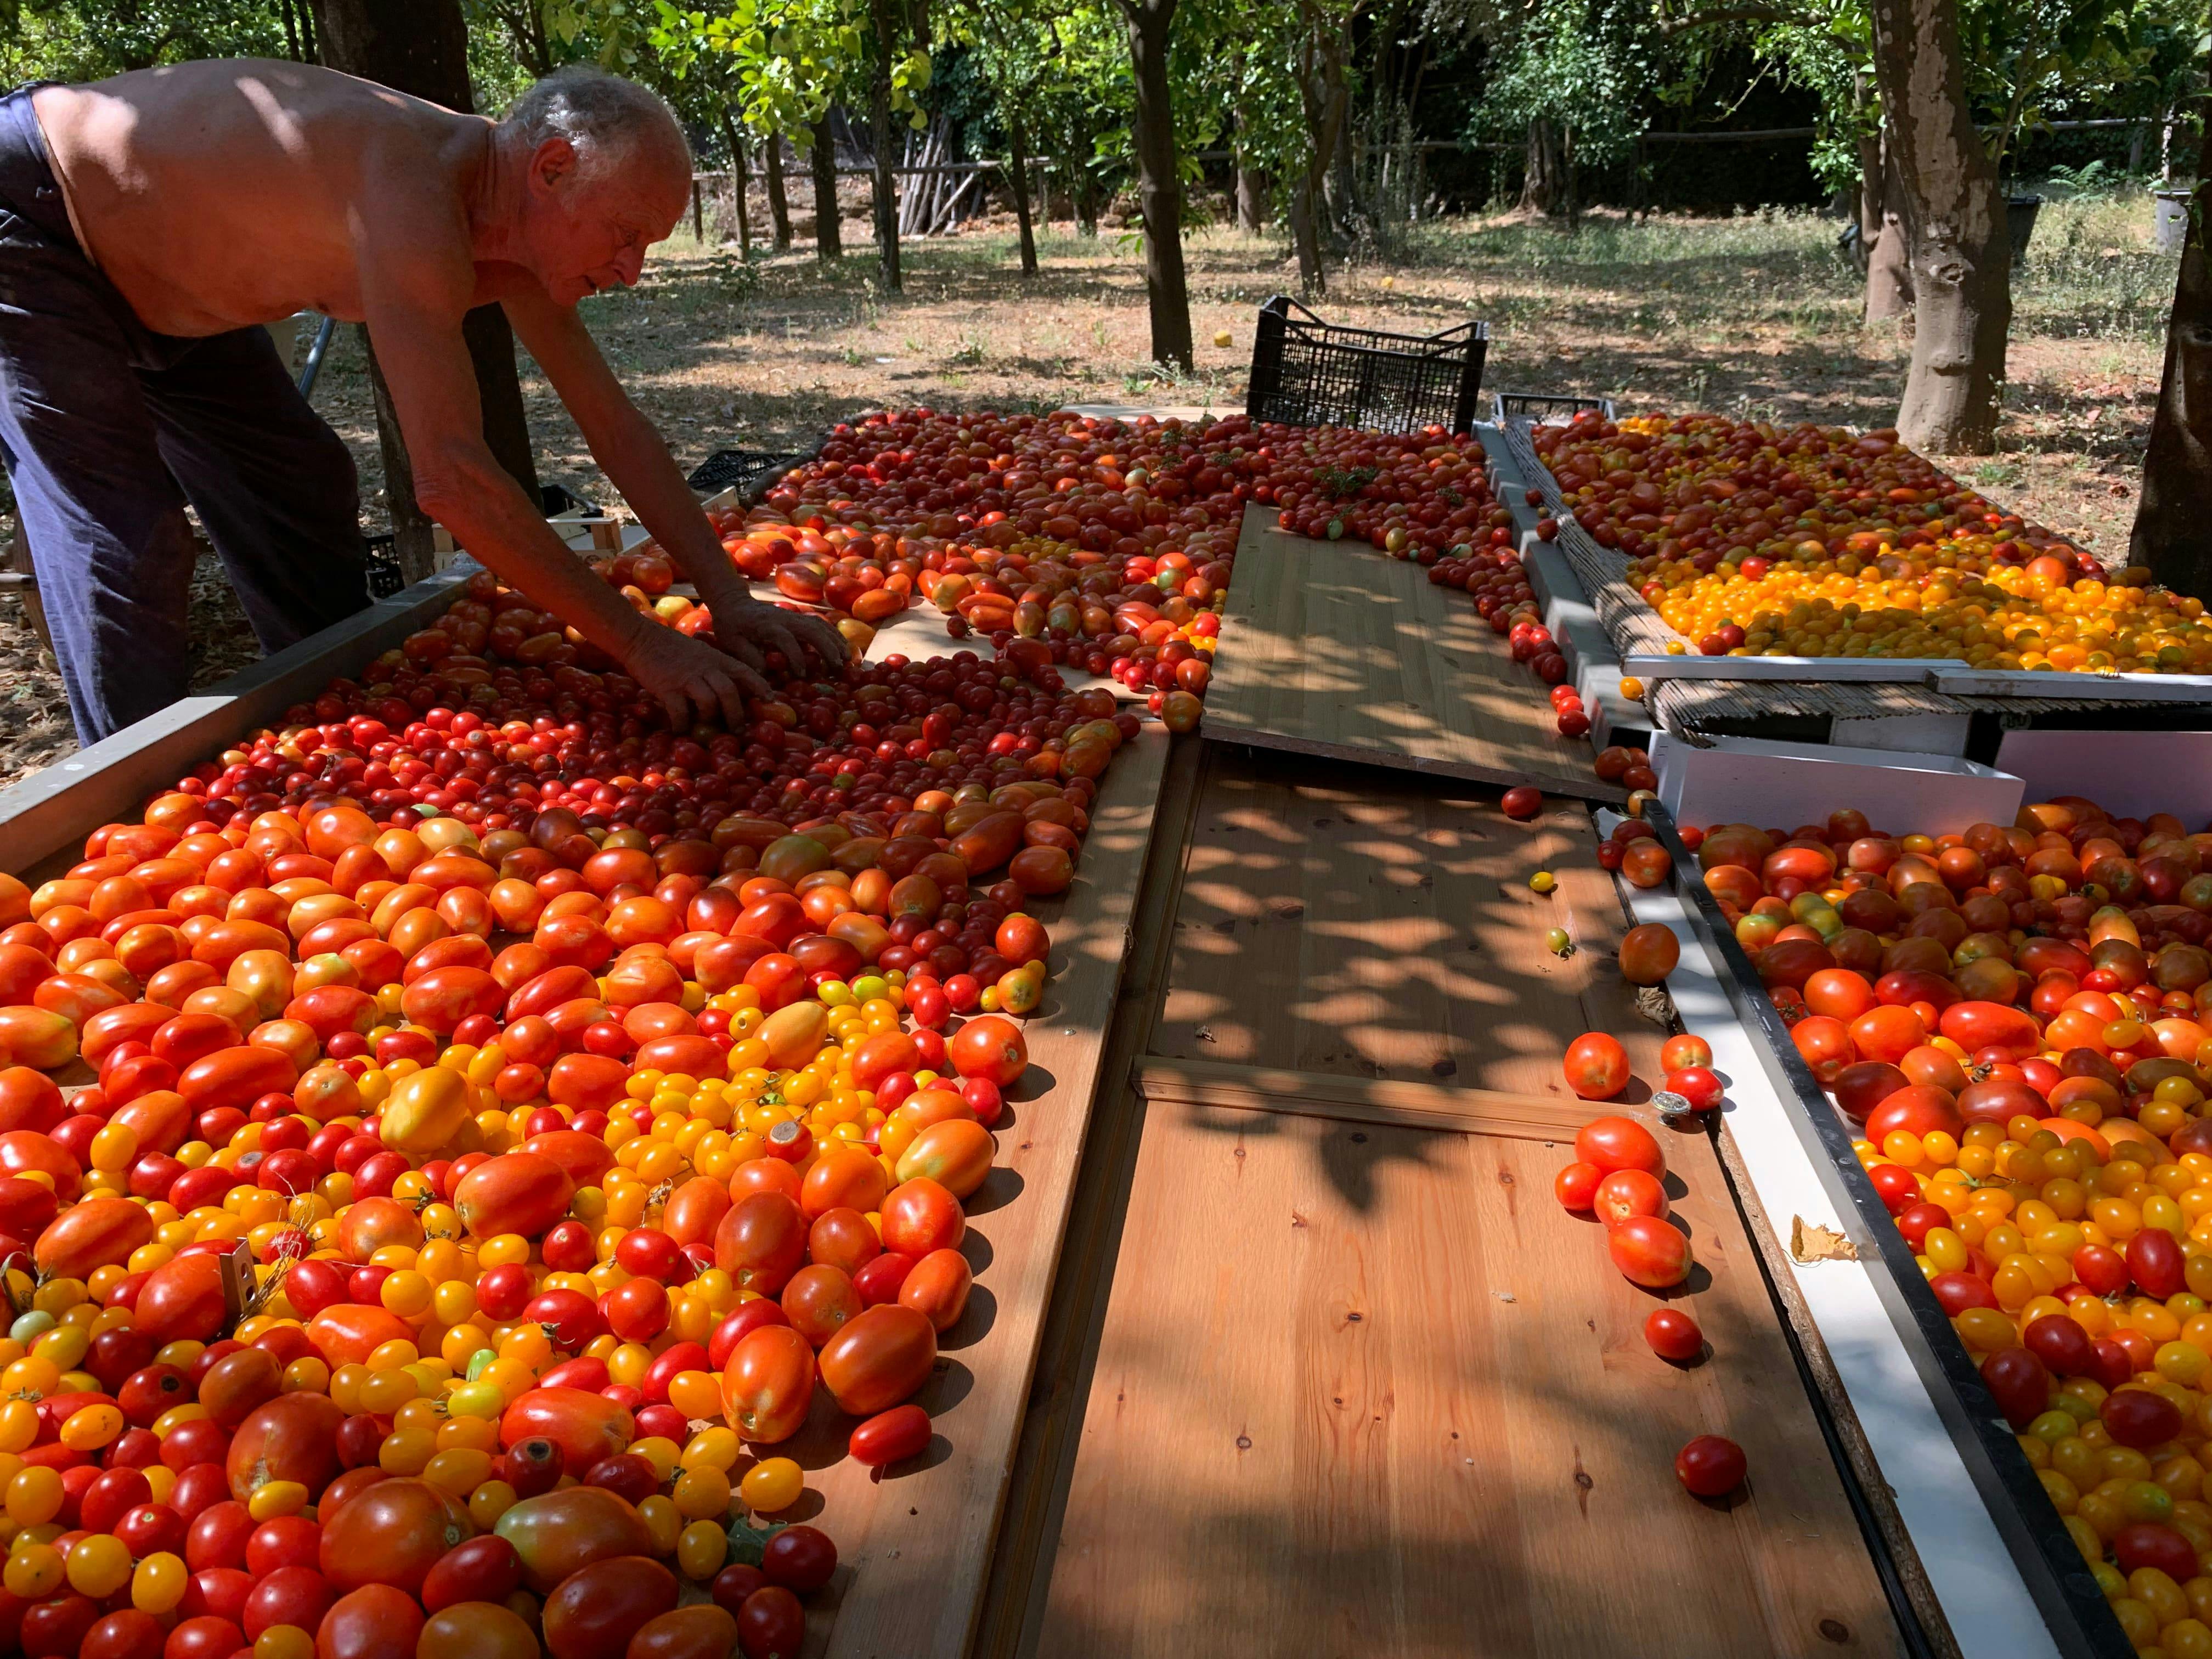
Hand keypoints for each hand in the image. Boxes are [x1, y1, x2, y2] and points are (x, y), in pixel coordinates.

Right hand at [622, 628, 767, 729]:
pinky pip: (680, 712)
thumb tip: (728, 687)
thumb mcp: (699, 652)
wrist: (639, 636)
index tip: (771, 699)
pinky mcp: (667, 688)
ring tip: (707, 728)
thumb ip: (714, 666)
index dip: (759, 686)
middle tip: (738, 730)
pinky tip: (680, 730)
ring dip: (710, 719)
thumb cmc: (669, 646)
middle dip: (737, 714)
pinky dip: (683, 725)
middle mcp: (705, 667)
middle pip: (730, 692)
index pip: (744, 671)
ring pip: (709, 703)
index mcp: (715, 658)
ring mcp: (686, 678)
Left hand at [713, 596, 848, 676]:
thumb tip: (765, 672)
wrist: (734, 602)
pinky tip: (844, 648)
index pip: (785, 639)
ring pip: (821, 626)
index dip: (795, 656)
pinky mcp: (799, 617)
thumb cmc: (730, 626)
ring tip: (848, 660)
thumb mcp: (730, 642)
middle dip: (827, 649)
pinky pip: (821, 624)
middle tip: (838, 669)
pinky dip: (835, 636)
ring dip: (836, 642)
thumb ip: (747, 656)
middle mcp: (784, 618)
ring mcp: (793, 616)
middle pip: (811, 630)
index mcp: (766, 625)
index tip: (801, 674)